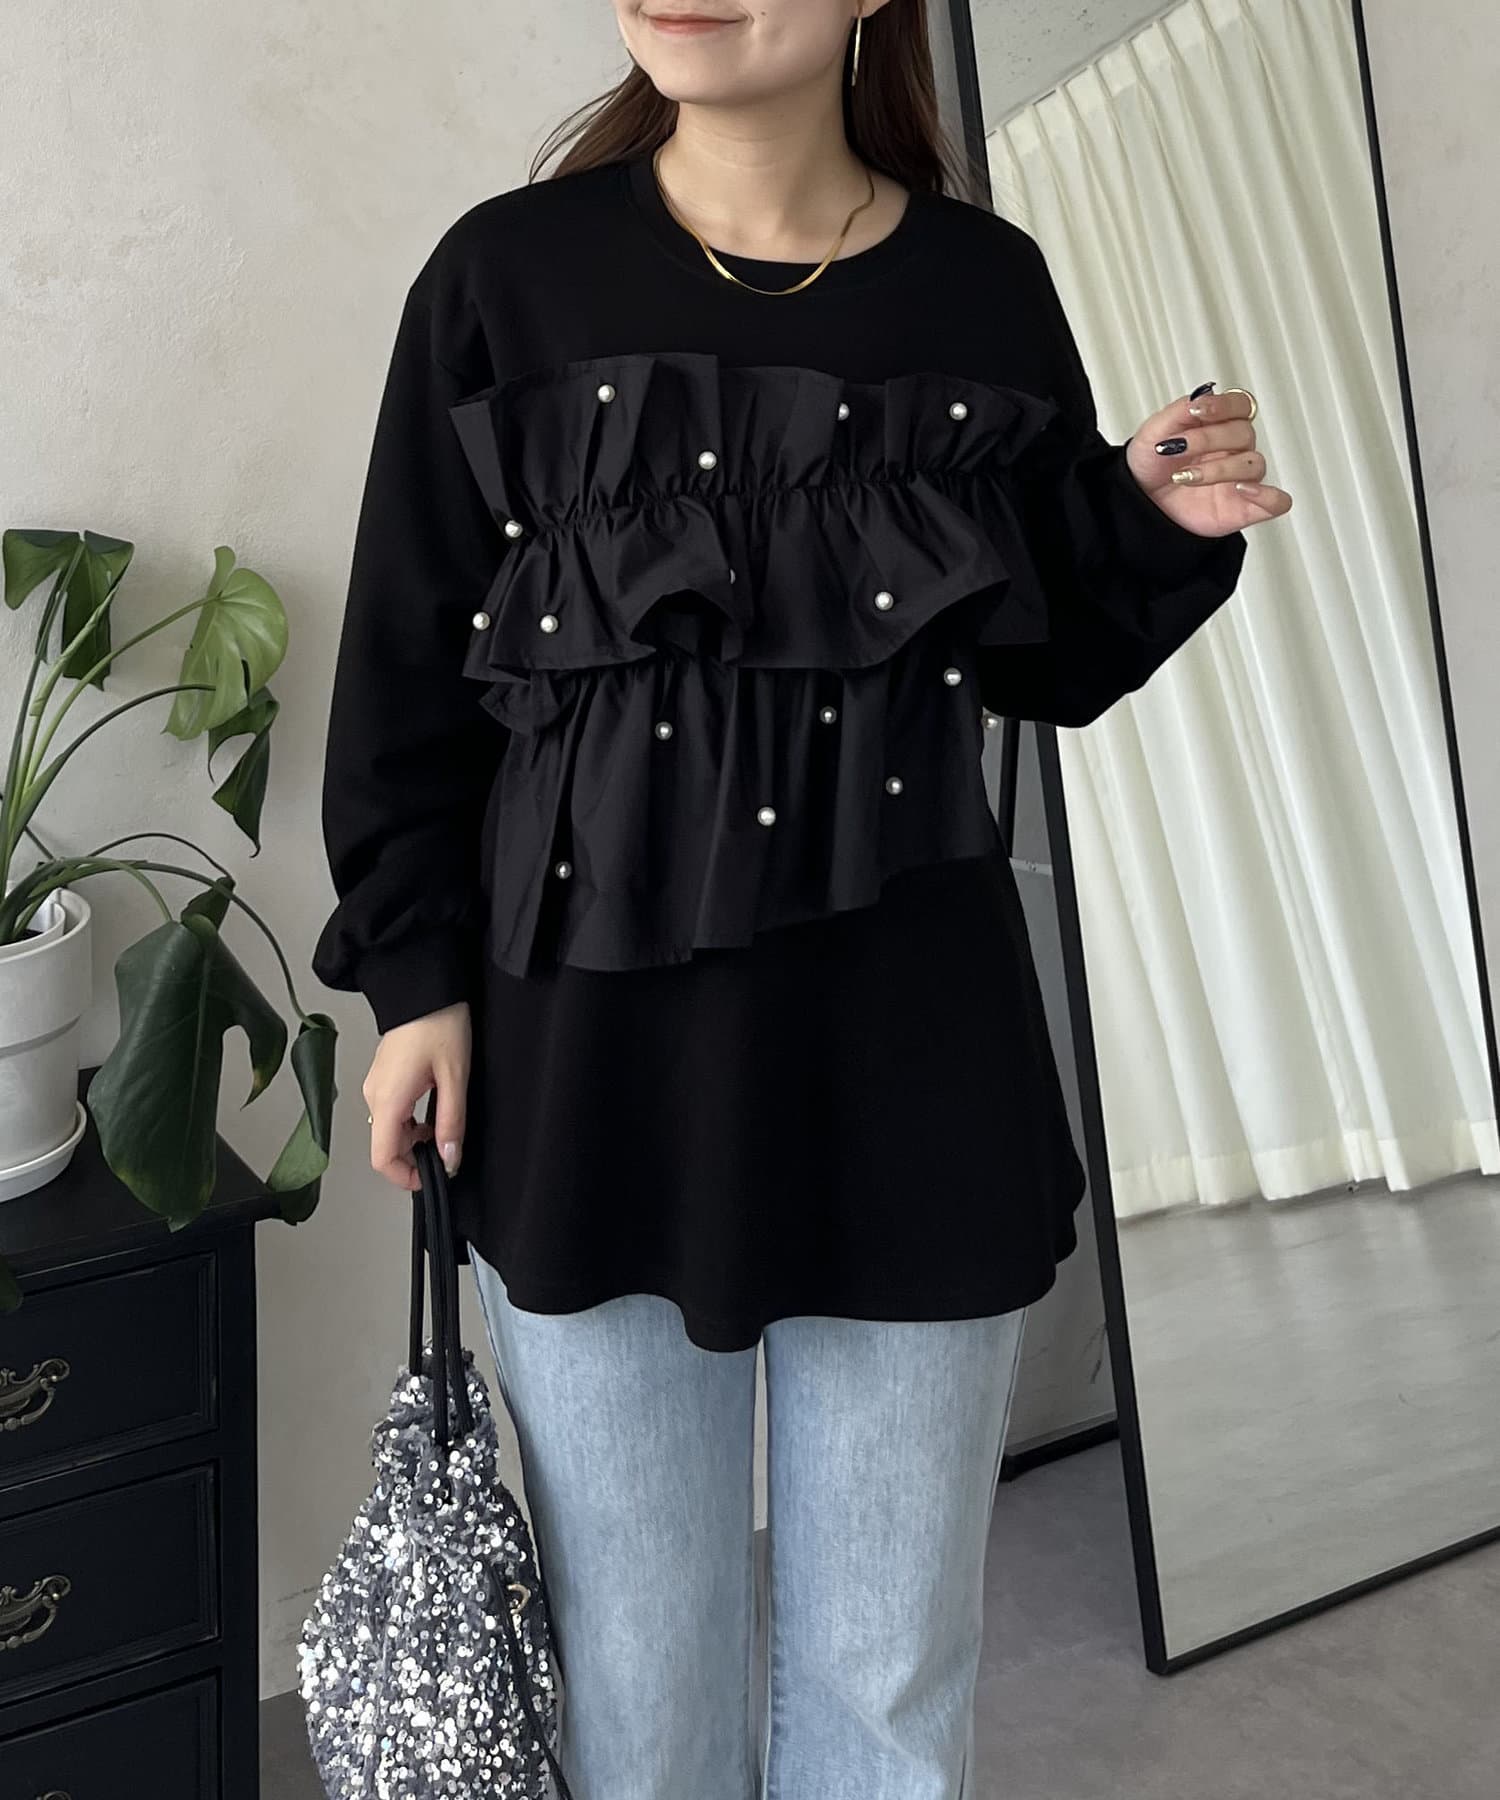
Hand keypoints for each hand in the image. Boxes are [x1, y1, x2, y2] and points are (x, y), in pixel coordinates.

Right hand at [362, 1000, 471, 1190]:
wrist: (423, 986)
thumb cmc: (438, 1023)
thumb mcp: (454, 1077)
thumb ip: (451, 1122)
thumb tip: (449, 1159)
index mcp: (388, 1100)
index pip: (383, 1158)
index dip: (406, 1177)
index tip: (433, 1177)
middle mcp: (374, 1095)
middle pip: (386, 1146)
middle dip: (415, 1157)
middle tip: (447, 1151)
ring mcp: (376, 1085)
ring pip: (389, 1130)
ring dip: (415, 1139)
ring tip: (445, 1126)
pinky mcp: (383, 1077)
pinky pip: (392, 1112)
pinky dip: (411, 1122)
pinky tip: (434, 1109)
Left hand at [1124, 387, 1291, 534]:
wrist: (1138, 502)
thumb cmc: (1152, 466)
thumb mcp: (1155, 431)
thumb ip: (1179, 411)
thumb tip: (1202, 397)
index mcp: (1218, 426)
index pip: (1240, 404)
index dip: (1225, 405)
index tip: (1198, 411)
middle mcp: (1234, 450)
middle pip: (1244, 433)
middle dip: (1208, 439)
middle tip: (1177, 448)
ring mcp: (1240, 478)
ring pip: (1254, 464)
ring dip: (1219, 469)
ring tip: (1186, 476)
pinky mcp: (1244, 507)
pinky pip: (1276, 502)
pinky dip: (1268, 495)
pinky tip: (1242, 489)